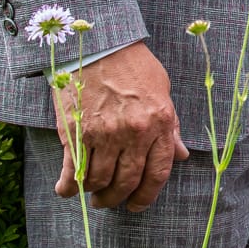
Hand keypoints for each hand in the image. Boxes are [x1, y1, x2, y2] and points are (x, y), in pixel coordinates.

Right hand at [52, 40, 190, 211]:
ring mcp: (103, 133)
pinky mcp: (76, 131)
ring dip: (94, 192)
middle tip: (109, 201)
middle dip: (117, 198)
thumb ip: (171, 126)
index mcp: (159, 122)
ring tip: (92, 191)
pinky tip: (67, 190)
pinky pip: (72, 171)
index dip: (148, 195)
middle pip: (127, 182)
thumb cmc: (133, 64)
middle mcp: (133, 132)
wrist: (100, 43)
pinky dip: (68, 187)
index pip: (158, 172)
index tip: (137, 204)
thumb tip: (180, 155)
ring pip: (99, 180)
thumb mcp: (162, 90)